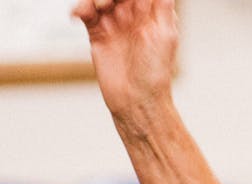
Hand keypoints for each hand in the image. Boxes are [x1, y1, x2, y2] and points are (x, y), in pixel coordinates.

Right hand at [72, 0, 178, 117]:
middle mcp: (134, 15)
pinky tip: (79, 15)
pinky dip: (80, 9)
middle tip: (107, 3)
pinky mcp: (98, 33)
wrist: (136, 99)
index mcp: (153, 13)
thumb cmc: (155, 72)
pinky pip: (86, 12)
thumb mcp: (165, 34)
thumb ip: (162, 6)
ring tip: (97, 8)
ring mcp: (115, 23)